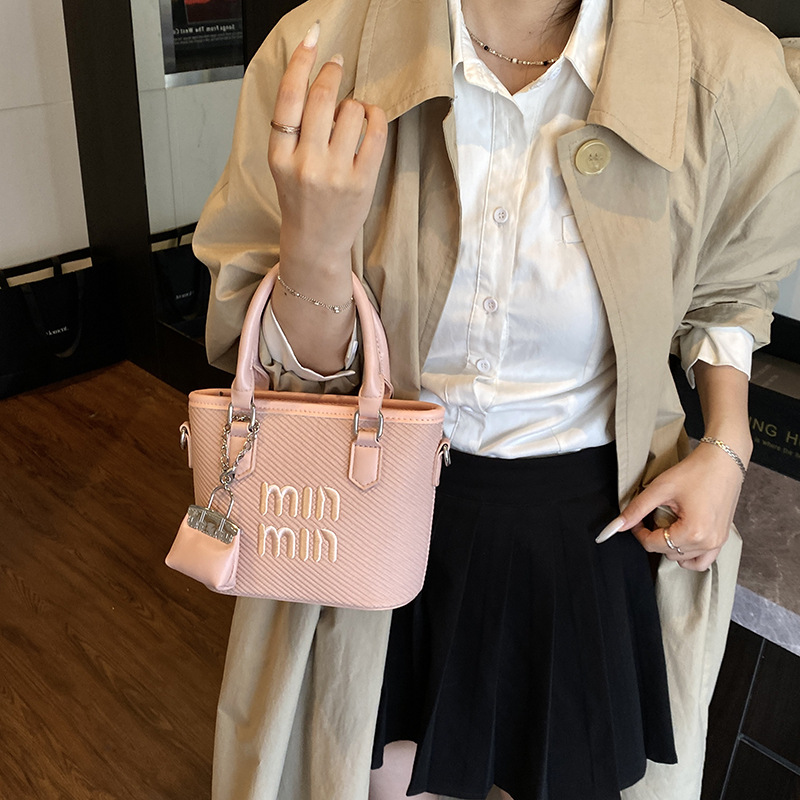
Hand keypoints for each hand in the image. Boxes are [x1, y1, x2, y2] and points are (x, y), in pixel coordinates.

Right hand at [268, 22, 387, 279]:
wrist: (315, 242)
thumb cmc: (301, 200)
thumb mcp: (283, 164)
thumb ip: (294, 128)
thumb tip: (319, 80)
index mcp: (279, 156)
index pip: (288, 97)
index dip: (301, 61)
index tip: (313, 39)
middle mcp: (304, 163)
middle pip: (321, 97)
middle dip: (332, 72)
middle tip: (336, 64)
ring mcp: (334, 174)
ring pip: (350, 111)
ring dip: (354, 104)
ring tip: (350, 117)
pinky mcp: (361, 182)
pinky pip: (374, 132)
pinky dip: (375, 116)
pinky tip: (370, 119)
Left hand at [597, 442, 745, 571]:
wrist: (723, 461)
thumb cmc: (696, 471)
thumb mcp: (661, 489)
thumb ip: (637, 509)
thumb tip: (617, 525)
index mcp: (693, 532)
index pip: (653, 545)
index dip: (639, 533)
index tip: (636, 520)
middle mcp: (707, 542)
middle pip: (667, 552)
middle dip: (653, 537)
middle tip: (651, 517)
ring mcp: (717, 543)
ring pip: (682, 559)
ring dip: (669, 546)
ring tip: (666, 525)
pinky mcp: (722, 538)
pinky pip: (702, 561)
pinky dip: (688, 555)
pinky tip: (679, 539)